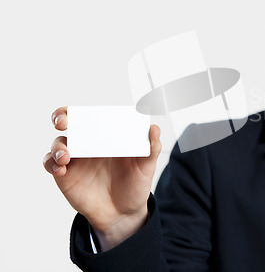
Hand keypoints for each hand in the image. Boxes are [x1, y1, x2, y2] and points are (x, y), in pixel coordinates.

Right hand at [43, 107, 161, 250]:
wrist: (125, 213)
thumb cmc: (135, 185)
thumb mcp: (146, 167)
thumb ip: (151, 148)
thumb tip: (154, 129)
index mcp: (106, 136)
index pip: (91, 116)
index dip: (82, 109)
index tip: (81, 111)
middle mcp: (88, 144)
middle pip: (67, 123)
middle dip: (61, 117)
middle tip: (62, 122)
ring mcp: (75, 159)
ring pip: (58, 144)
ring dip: (58, 146)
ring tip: (66, 156)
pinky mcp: (65, 176)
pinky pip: (51, 164)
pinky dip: (52, 163)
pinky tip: (61, 170)